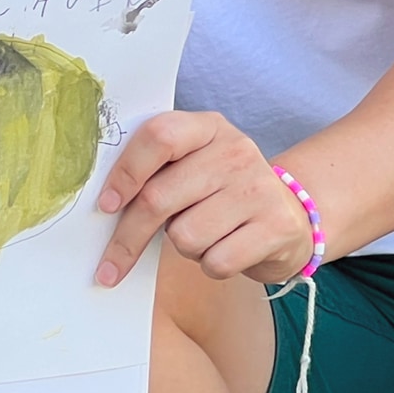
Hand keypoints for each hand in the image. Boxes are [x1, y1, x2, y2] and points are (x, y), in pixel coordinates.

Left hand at [95, 111, 314, 288]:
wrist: (289, 214)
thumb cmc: (221, 191)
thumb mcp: (194, 164)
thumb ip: (156, 170)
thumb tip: (105, 203)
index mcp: (207, 127)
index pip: (158, 136)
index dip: (125, 173)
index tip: (105, 206)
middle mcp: (234, 150)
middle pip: (159, 197)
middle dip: (129, 237)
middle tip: (111, 264)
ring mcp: (258, 187)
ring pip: (184, 236)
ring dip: (183, 247)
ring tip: (201, 234)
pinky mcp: (275, 226)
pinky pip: (215, 262)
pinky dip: (210, 265)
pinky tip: (224, 249)